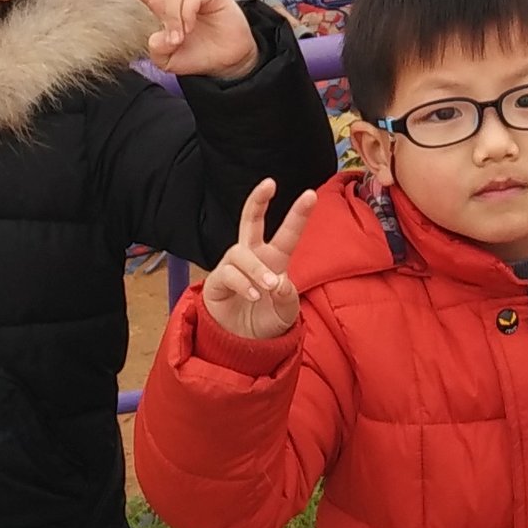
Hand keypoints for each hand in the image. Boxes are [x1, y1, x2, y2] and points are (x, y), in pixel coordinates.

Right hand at [201, 177, 318, 342]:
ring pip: (241, 253)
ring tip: (268, 286)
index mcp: (275, 260)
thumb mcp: (286, 314)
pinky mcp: (216, 280)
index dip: (298, 214)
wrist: (241, 345)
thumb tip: (280, 281)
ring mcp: (232, 267)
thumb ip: (288, 298)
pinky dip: (244, 284)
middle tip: (269, 183)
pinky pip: (228, 273)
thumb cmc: (266, 321)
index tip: (311, 194)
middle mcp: (253, 257)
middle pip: (251, 220)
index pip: (287, 233)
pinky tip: (254, 296)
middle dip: (258, 200)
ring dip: (256, 268)